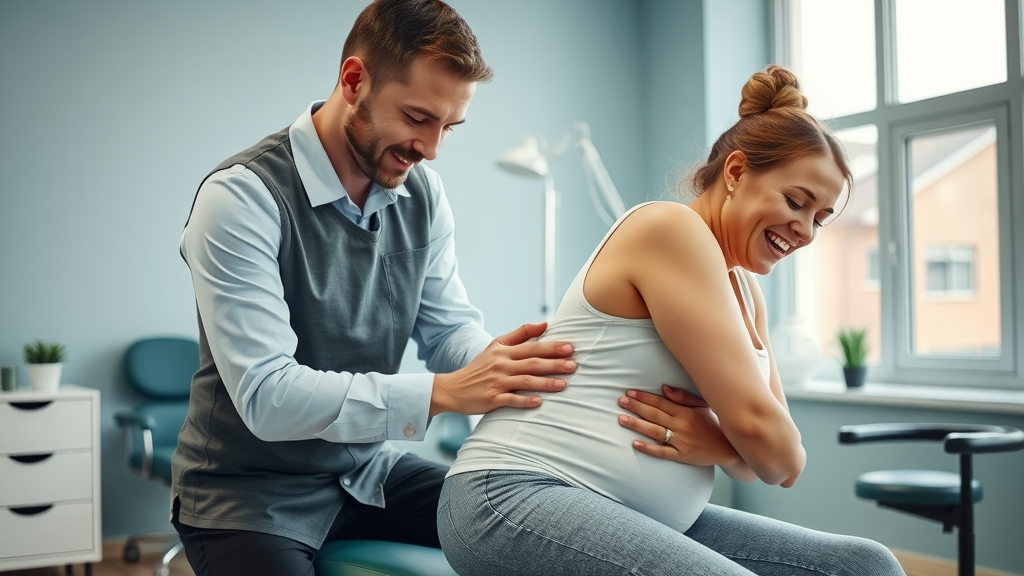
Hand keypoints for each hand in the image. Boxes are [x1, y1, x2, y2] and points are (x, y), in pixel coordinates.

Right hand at [431, 322, 574, 415]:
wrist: (452, 388)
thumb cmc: (480, 367)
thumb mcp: (496, 346)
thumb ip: (521, 334)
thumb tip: (545, 324)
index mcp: (504, 352)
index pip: (531, 347)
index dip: (551, 347)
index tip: (570, 347)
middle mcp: (501, 366)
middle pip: (531, 363)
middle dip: (554, 364)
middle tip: (574, 365)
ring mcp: (496, 383)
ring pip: (524, 382)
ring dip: (545, 383)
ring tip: (564, 384)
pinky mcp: (491, 399)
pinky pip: (510, 400)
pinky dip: (524, 401)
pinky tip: (538, 402)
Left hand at [617, 385, 741, 467]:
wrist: (729, 448)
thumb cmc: (713, 424)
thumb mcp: (702, 406)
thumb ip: (683, 397)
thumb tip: (664, 388)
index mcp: (685, 412)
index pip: (660, 403)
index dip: (644, 397)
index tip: (629, 393)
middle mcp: (682, 425)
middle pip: (654, 415)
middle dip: (636, 407)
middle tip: (620, 402)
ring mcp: (681, 441)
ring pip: (655, 431)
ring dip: (637, 425)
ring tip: (621, 419)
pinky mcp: (682, 456)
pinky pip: (663, 451)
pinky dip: (649, 448)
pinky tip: (635, 443)